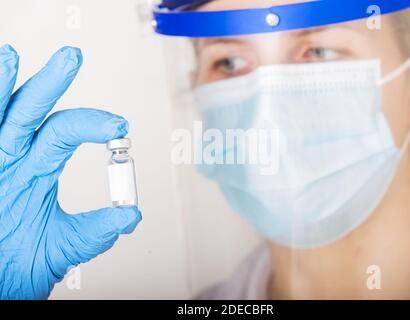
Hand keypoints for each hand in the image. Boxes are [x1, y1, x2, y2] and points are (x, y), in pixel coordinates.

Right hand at [0, 45, 141, 298]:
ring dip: (3, 87)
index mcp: (39, 167)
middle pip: (33, 111)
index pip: (67, 131)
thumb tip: (133, 215)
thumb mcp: (66, 244)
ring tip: (10, 56)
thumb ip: (98, 230)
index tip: (119, 126)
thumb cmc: (22, 264)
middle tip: (72, 57)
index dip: (93, 124)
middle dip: (50, 84)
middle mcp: (14, 157)